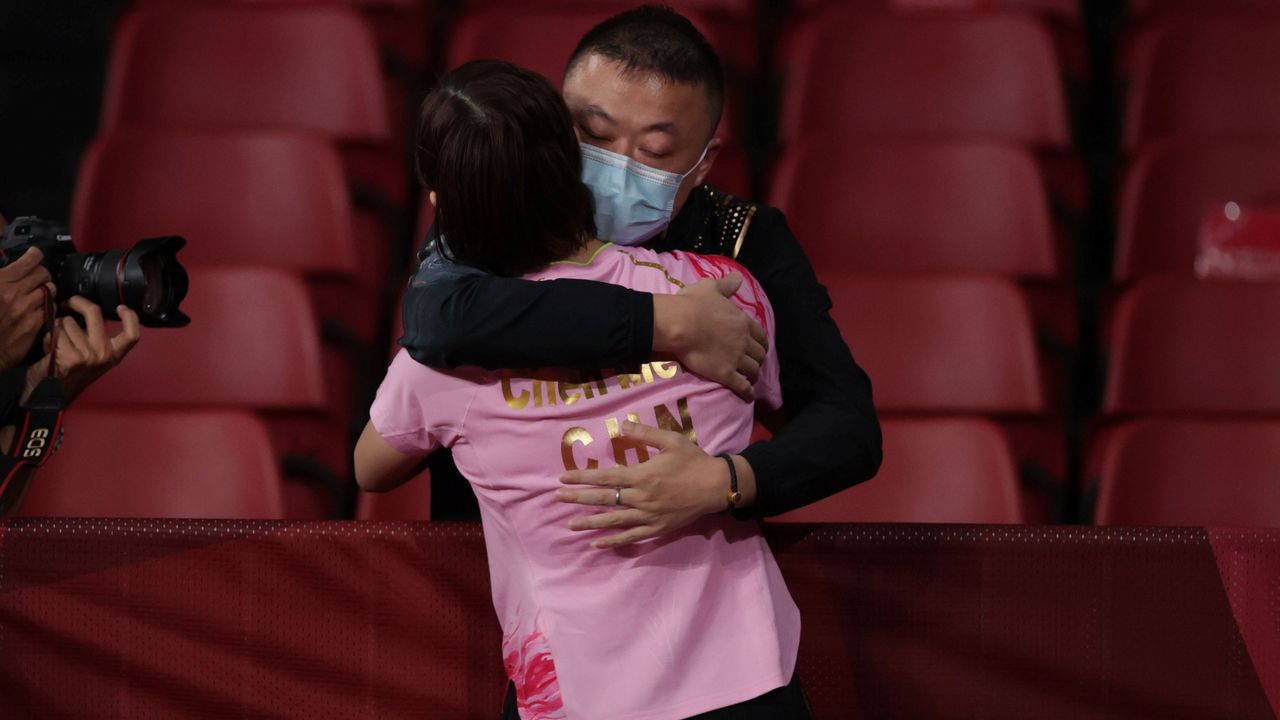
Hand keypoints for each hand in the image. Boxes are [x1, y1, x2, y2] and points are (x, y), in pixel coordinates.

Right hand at [0, 248, 52, 372]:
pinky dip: (46, 307)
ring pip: (49, 291)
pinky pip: (49, 309)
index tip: (34, 255)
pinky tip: (38, 309)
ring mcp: (26, 310)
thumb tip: (8, 271)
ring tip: (38, 294)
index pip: (28, 262)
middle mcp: (15, 294)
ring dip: (45, 291)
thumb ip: (1, 278)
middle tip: (37, 278)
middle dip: (41, 274)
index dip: (34, 256)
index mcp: (1, 282)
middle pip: (43, 274)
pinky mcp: (34, 325)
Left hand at [22, 298, 140, 404]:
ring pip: (67, 322)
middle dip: (77, 302)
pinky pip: (55, 333)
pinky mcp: (69, 356)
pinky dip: (48, 338)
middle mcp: (104, 355)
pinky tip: (50, 350)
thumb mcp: (92, 358)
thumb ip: (95, 338)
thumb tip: (87, 311)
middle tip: (69, 303)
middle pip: (93, 312)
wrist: (51, 395)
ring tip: (57, 343)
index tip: (120, 307)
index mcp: (113, 355)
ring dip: (57, 328)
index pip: (132, 335)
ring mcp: (88, 355)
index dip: (130, 317)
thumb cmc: (70, 374)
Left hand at [557, 421, 741, 548]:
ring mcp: (648, 516)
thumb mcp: (671, 440)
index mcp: (642, 475)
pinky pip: (631, 536)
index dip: (582, 477)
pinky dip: (613, 541)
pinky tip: (597, 544)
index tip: (563, 478)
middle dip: (578, 498)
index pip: (605, 477)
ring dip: (590, 523)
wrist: (716, 486)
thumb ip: (645, 434)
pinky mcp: (657, 528)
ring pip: (613, 521)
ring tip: (570, 525)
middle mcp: (641, 498)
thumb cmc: (693, 461)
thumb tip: (622, 426)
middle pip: (604, 499)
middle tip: (557, 498)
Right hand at [653, 273, 766, 401]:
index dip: (762, 342)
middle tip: (753, 363)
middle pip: (759, 354)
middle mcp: (744, 341)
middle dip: (758, 360)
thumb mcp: (711, 287)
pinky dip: (747, 392)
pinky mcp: (726, 374)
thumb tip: (738, 276)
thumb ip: (727, 285)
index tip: (759, 347)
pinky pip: (742, 386)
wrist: (679, 324)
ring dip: (754, 375)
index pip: (760, 335)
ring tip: (751, 379)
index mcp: (742, 321)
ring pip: (753, 370)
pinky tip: (748, 396)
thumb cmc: (693, 303)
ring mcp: (736, 358)